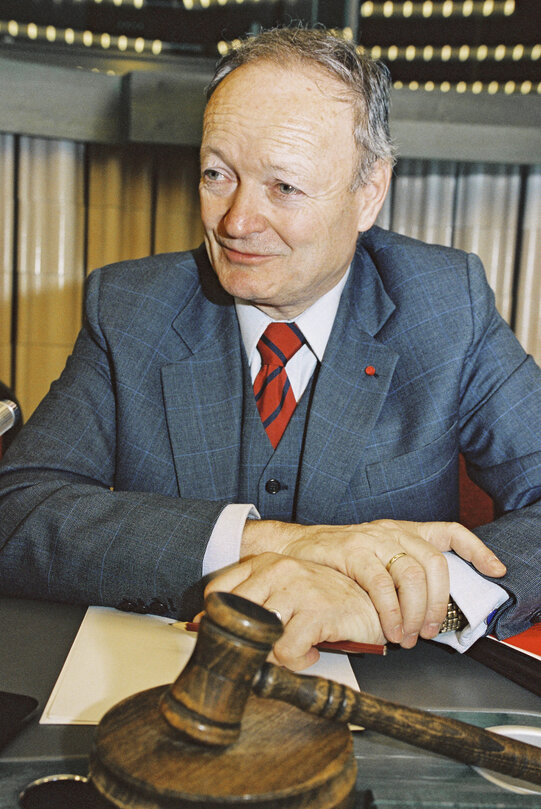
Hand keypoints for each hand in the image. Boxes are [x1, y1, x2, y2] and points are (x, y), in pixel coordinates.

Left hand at [204, 552, 384, 670]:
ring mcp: (298, 588)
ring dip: (276, 654)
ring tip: (296, 648)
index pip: (218, 591)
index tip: (226, 638)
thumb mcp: (283, 593)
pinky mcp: (317, 611)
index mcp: (265, 562)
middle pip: (235, 617)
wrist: (371, 604)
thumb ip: (252, 603)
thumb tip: (205, 626)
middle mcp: (279, 570)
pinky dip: (298, 661)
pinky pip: (286, 651)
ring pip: (259, 638)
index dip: (216, 621)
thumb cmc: (324, 603)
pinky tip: (313, 649)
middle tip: (269, 649)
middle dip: (248, 643)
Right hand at [241, 518, 505, 647]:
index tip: (494, 569)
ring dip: (415, 613)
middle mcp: (392, 531)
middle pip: (435, 563)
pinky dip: (390, 612)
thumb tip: (428, 611)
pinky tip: (387, 628)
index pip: (449, 531)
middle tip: (431, 630)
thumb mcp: (374, 559)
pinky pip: (381, 585)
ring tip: (407, 635)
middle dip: (439, 603)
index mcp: (402, 531)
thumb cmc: (335, 560)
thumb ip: (399, 575)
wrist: (292, 549)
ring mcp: (372, 539)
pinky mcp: (352, 551)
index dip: (476, 549)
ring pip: (412, 575)